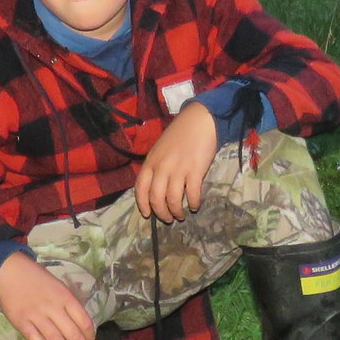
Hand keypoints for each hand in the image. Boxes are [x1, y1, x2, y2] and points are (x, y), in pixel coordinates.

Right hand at [0, 253, 98, 339]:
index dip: (90, 336)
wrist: (9, 272)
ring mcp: (36, 316)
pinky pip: (35, 339)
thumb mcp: (59, 287)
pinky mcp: (21, 322)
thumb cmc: (37, 279)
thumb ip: (69, 305)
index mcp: (65, 297)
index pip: (83, 321)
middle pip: (72, 334)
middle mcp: (53, 308)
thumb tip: (79, 328)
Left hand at [136, 101, 219, 223]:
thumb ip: (155, 167)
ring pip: (173, 200)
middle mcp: (161, 168)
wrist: (199, 121)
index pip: (141, 189)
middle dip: (161, 213)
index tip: (148, 215)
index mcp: (150, 162)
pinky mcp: (195, 171)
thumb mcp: (159, 150)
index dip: (143, 205)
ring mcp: (178, 170)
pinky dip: (194, 203)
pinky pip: (192, 194)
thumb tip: (155, 189)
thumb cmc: (179, 135)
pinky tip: (195, 205)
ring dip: (177, 212)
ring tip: (181, 215)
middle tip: (168, 219)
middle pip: (156, 199)